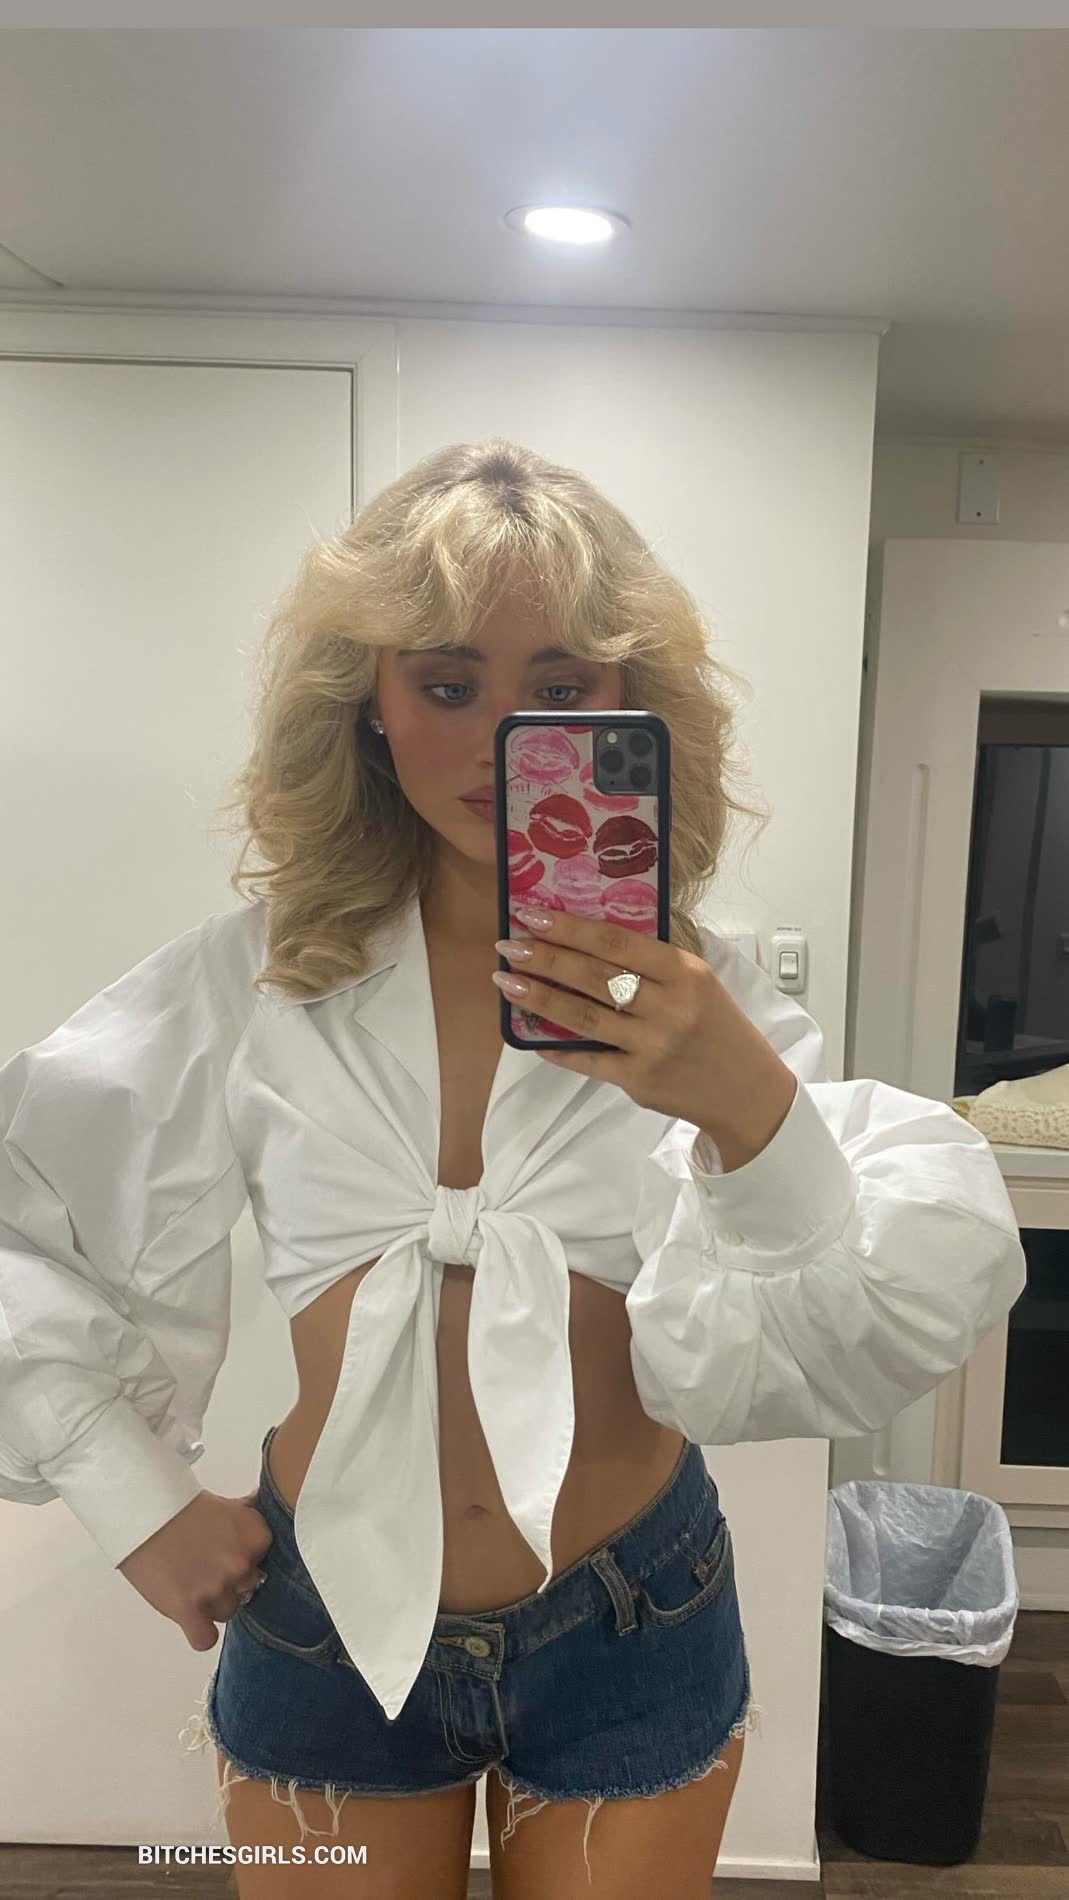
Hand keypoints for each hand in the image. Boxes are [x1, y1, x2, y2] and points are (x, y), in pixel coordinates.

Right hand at [118, 1488, 273, 1650]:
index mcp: (255, 1536)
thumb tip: (260, 1498)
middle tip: (203, 1568)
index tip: (221, 1553)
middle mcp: (241, 1563)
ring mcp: (217, 1588)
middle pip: (246, 1589)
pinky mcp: (190, 1609)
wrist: (142, 1511)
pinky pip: (206, 1639)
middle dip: (227, 1582)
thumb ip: (246, 1511)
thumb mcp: (223, 1503)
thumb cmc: (179, 1506)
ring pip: (227, 1612)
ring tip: (188, 1583)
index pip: (262, 1562)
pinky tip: (191, 1619)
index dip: (241, 1561)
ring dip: (211, 1604)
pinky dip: (199, 1633)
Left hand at [493, 906, 797, 1165]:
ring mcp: (653, 1045)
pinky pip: (589, 1059)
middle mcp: (669, 1006)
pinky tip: (532, 1037)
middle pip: (594, 976)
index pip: (618, 943)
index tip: (533, 915)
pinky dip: (558, 1048)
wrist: (746, 1092)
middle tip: (508, 945)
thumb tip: (586, 941)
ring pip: (584, 1015)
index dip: (571, 928)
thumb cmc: (718, 1028)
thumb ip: (653, 964)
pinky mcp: (640, 1080)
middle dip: (545, 958)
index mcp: (685, 972)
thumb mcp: (699, 984)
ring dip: (540, 997)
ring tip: (507, 982)